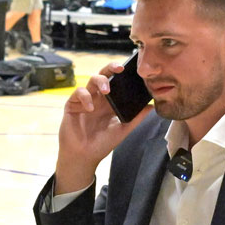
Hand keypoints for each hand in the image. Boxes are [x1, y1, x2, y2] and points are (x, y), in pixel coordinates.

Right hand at [55, 60, 151, 192]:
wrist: (85, 156)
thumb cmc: (102, 143)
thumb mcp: (123, 129)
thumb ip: (136, 118)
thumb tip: (151, 106)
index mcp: (110, 102)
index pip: (116, 82)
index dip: (121, 74)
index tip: (131, 70)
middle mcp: (98, 98)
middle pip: (103, 75)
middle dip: (110, 68)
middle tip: (119, 68)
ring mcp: (85, 100)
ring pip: (91, 80)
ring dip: (100, 81)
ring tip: (106, 91)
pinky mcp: (72, 105)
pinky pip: (78, 93)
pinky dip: (85, 97)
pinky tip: (90, 108)